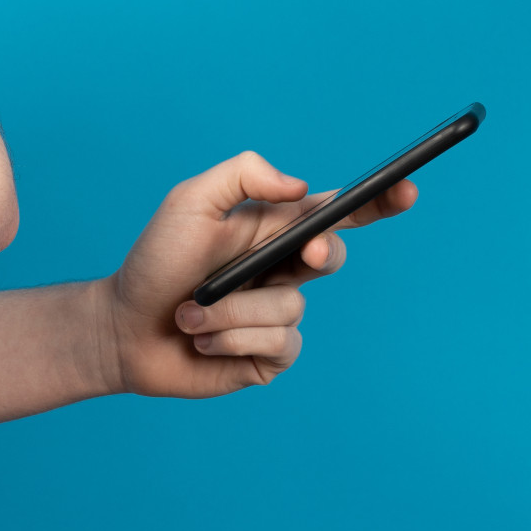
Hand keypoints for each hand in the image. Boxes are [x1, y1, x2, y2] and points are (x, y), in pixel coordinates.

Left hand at [98, 151, 417, 397]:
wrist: (124, 328)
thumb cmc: (156, 261)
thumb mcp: (190, 202)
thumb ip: (243, 175)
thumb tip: (301, 187)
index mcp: (273, 228)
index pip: (337, 213)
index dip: (379, 201)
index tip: (406, 189)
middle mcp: (283, 269)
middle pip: (331, 256)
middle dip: (319, 252)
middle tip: (300, 253)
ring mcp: (279, 314)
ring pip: (291, 306)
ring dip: (232, 309)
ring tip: (191, 312)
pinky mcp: (270, 355)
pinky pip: (279, 344)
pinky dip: (233, 339)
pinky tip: (203, 340)